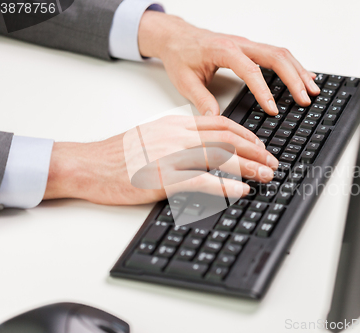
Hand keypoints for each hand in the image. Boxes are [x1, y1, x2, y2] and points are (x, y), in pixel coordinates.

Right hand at [43, 116, 277, 204]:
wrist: (87, 164)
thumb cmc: (116, 155)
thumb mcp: (151, 136)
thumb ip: (178, 139)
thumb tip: (203, 150)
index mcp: (175, 125)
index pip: (220, 124)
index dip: (246, 135)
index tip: (260, 146)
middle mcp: (176, 136)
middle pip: (227, 139)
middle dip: (255, 151)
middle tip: (272, 162)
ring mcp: (170, 156)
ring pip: (220, 156)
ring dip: (248, 167)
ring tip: (266, 175)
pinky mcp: (162, 178)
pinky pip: (202, 181)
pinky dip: (225, 186)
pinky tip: (240, 191)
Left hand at [138, 11, 319, 115]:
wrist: (177, 37)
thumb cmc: (181, 55)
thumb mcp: (185, 81)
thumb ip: (201, 101)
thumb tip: (216, 120)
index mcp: (224, 51)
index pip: (250, 70)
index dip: (264, 91)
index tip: (273, 109)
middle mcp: (240, 45)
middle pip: (276, 57)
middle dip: (294, 79)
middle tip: (305, 99)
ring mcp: (247, 45)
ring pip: (281, 54)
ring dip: (299, 71)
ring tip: (313, 89)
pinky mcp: (250, 48)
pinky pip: (277, 54)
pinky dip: (293, 66)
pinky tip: (303, 76)